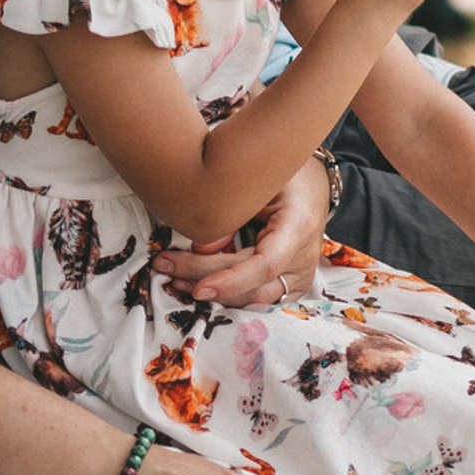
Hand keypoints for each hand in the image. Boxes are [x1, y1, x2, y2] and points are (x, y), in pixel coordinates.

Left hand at [153, 160, 333, 303]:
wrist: (310, 185)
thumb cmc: (282, 176)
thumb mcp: (256, 181)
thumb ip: (232, 212)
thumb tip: (201, 247)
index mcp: (299, 226)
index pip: (266, 265)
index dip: (231, 281)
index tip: (199, 288)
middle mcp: (304, 257)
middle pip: (251, 284)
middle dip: (203, 278)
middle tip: (164, 264)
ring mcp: (300, 275)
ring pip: (252, 299)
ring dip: (211, 291)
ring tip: (174, 276)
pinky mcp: (290, 284)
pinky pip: (255, 297)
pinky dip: (226, 292)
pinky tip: (196, 282)